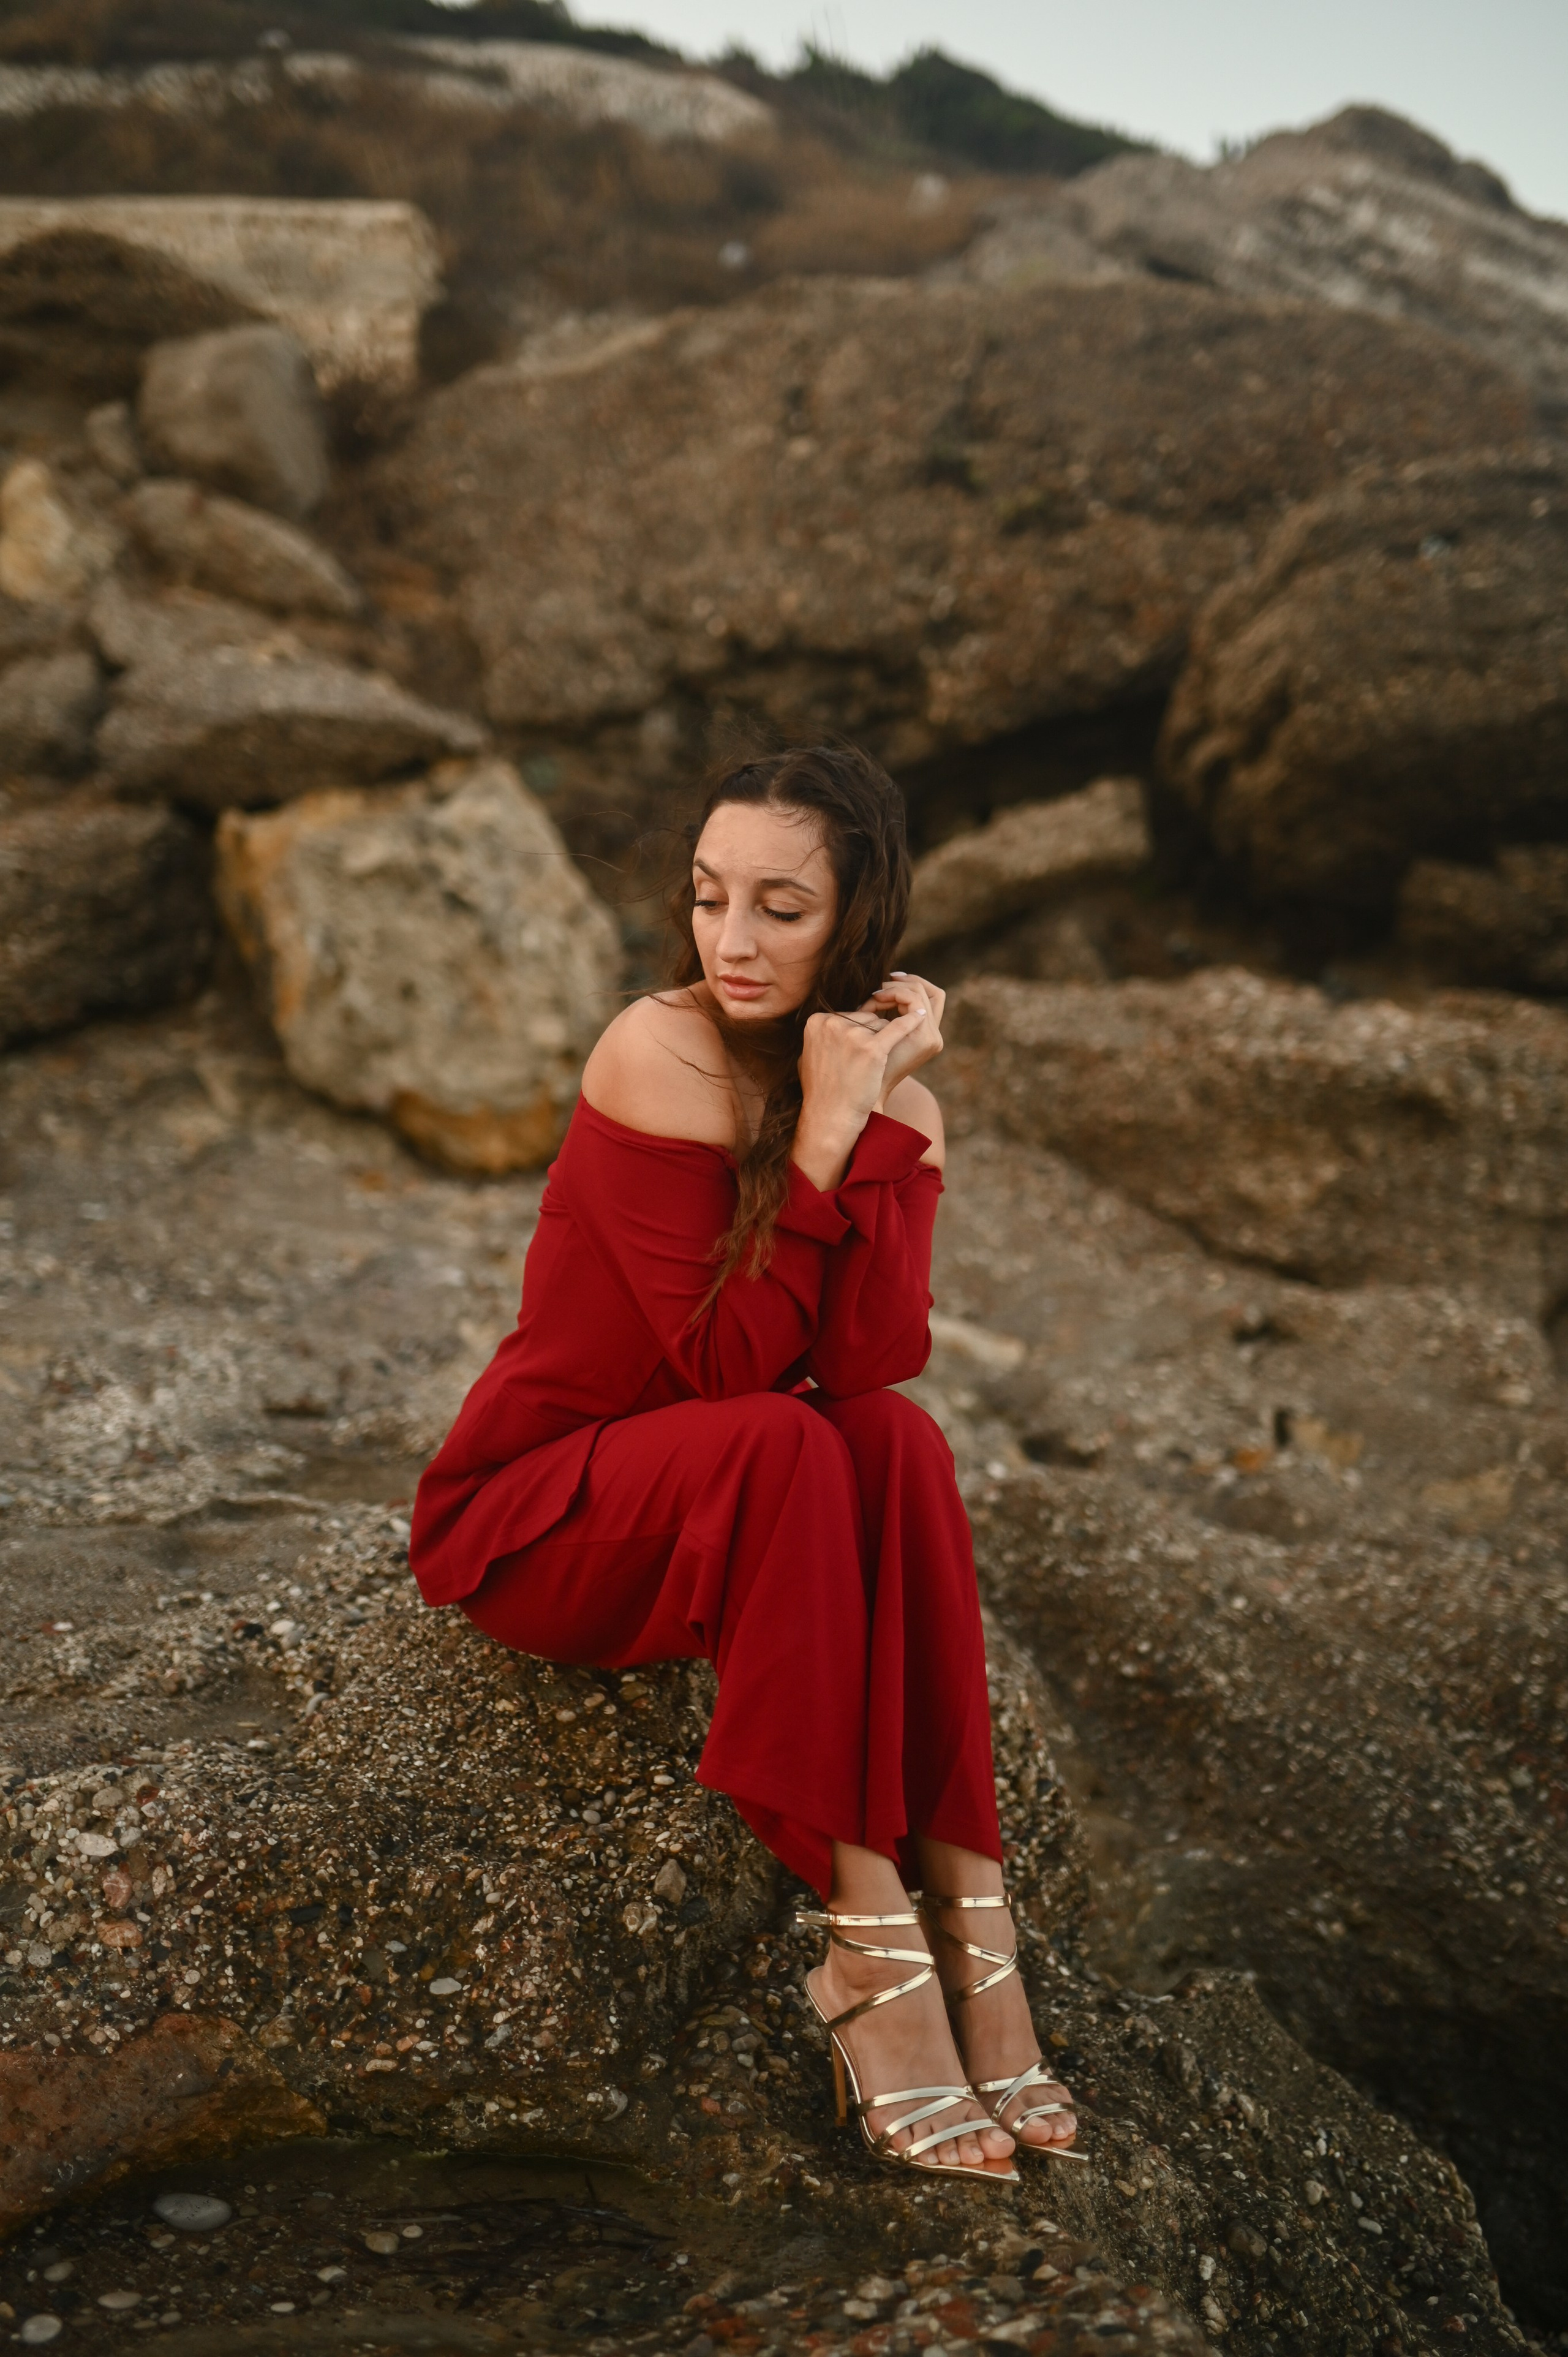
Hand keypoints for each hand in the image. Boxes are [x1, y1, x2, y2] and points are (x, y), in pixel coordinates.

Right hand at [791, 973, 942, 1191]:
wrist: (830, 1117)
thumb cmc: (822, 1091)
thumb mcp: (810, 1055)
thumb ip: (823, 1035)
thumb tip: (831, 1024)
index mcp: (817, 1021)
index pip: (849, 1016)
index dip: (856, 1036)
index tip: (852, 1055)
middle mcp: (833, 1023)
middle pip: (866, 1019)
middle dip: (870, 1038)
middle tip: (860, 1066)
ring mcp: (853, 1035)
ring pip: (881, 1025)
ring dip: (881, 1045)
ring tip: (866, 1070)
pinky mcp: (872, 1048)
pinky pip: (897, 1028)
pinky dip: (910, 1022)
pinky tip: (920, 1016)